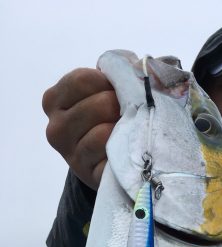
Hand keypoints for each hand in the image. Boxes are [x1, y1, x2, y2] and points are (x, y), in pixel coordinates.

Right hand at [42, 68, 119, 189]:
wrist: (107, 161)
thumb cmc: (107, 117)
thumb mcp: (104, 90)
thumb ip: (116, 72)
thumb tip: (136, 65)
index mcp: (54, 100)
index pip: (83, 80)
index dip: (110, 82)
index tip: (118, 91)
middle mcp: (56, 128)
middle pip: (99, 104)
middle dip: (122, 106)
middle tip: (128, 113)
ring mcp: (70, 154)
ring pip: (104, 132)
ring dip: (124, 129)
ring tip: (128, 130)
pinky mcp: (89, 174)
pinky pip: (109, 156)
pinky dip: (123, 150)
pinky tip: (126, 148)